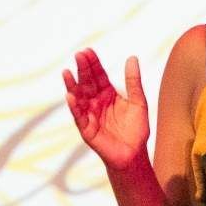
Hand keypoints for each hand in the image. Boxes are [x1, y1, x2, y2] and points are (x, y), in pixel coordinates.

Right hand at [62, 49, 149, 169]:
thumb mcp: (138, 102)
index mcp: (108, 94)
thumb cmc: (136, 130)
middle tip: (78, 55)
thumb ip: (134, 82)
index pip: (98, 75)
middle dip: (83, 69)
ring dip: (72, 85)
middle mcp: (96, 102)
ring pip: (79, 97)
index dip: (93, 63)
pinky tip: (70, 96)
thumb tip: (132, 58)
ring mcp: (90, 115)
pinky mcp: (87, 129)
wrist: (134, 154)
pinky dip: (74, 107)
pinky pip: (79, 116)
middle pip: (87, 83)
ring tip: (67, 72)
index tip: (88, 50)